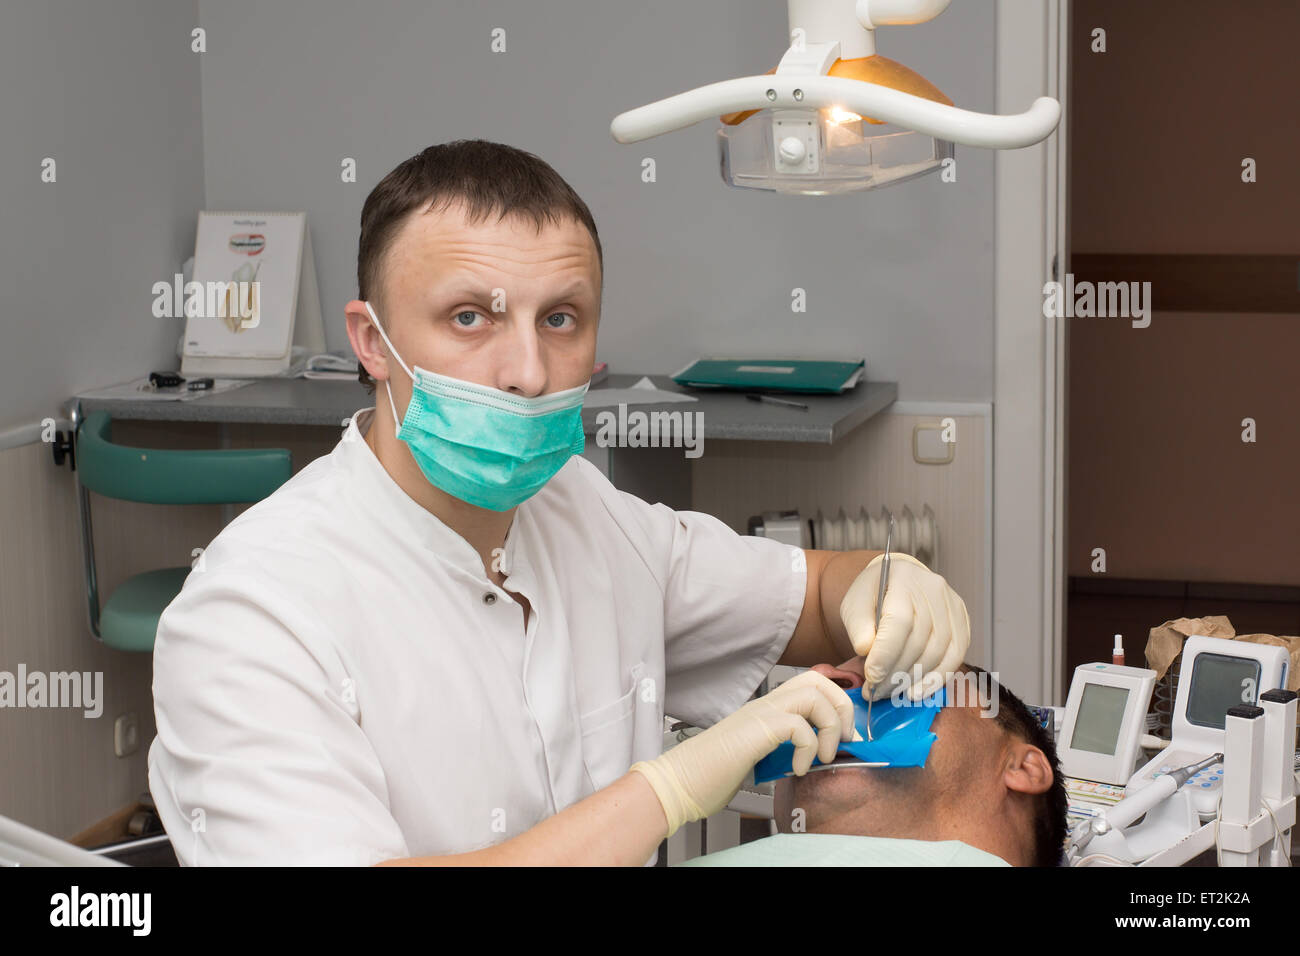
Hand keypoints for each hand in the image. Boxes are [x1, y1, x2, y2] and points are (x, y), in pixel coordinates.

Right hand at [630, 671, 855, 837]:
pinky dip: (808, 748)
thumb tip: (807, 758)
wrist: (676, 784)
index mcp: (764, 709)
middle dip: (842, 707)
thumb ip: (780, 750)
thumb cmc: (709, 776)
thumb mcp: (756, 758)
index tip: (844, 733)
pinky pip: (798, 726)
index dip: (835, 701)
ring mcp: (758, 714)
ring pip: (812, 694)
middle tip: (844, 739)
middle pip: (816, 679)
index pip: (809, 684)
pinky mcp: (755, 731)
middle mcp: (763, 704)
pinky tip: (796, 769)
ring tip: (824, 755)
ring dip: (831, 726)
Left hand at [839, 553, 969, 701]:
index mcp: (902, 578)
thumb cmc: (874, 595)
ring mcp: (951, 605)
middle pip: (918, 640)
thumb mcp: (855, 603)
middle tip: (877, 692)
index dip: (885, 654)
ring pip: (938, 652)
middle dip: (896, 673)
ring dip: (913, 679)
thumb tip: (865, 650)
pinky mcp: (962, 621)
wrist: (899, 581)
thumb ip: (857, 625)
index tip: (872, 677)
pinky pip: (955, 656)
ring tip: (892, 692)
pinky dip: (936, 678)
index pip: (899, 621)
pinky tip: (918, 690)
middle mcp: (933, 589)